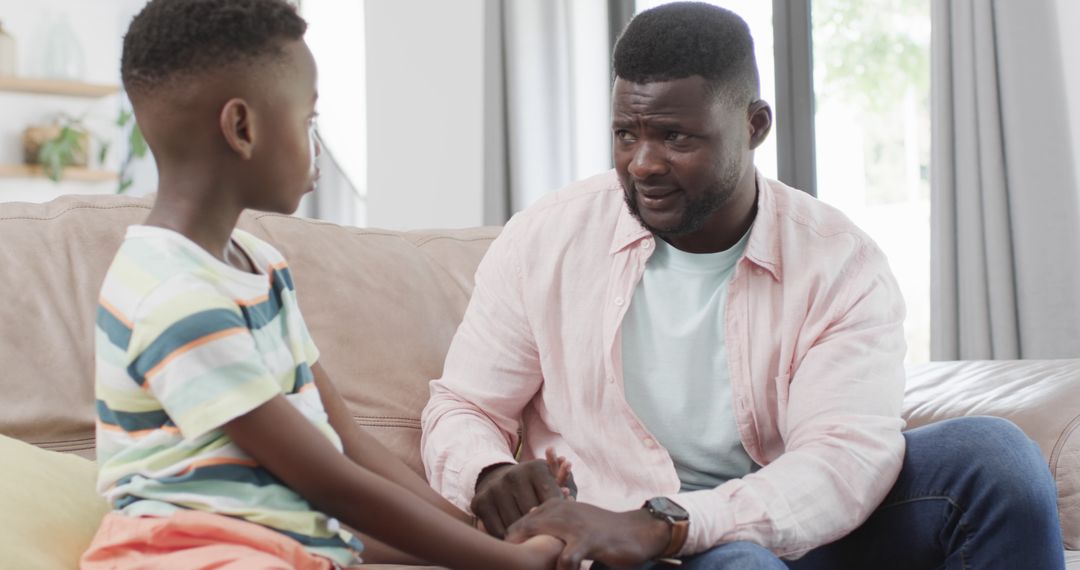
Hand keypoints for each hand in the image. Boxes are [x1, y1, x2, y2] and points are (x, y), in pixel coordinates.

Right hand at [473, 447, 577, 537]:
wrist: (495, 479)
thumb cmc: (530, 484)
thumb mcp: (547, 479)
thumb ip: (561, 487)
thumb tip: (568, 493)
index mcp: (534, 468)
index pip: (551, 499)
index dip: (554, 514)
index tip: (554, 520)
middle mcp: (513, 475)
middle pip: (532, 513)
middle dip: (538, 524)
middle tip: (542, 532)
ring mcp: (494, 488)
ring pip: (514, 523)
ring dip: (522, 533)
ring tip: (528, 534)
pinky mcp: (479, 502)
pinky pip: (497, 530)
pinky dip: (505, 536)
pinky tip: (512, 535)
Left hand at [506, 502, 669, 569]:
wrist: (637, 531)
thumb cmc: (601, 530)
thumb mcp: (573, 520)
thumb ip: (550, 521)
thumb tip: (526, 521)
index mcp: (553, 507)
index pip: (518, 525)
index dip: (510, 544)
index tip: (509, 561)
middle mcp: (559, 511)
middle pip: (520, 532)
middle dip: (515, 554)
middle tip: (517, 567)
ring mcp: (573, 524)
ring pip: (539, 546)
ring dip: (536, 564)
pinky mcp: (588, 539)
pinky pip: (566, 560)